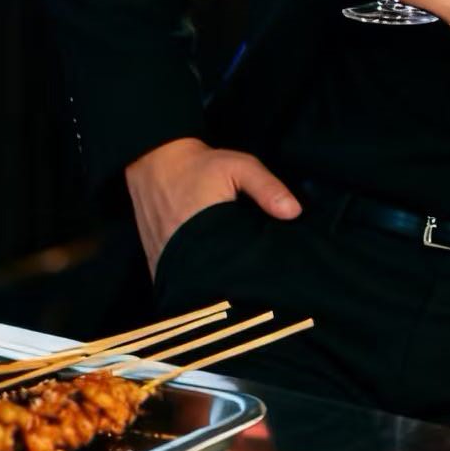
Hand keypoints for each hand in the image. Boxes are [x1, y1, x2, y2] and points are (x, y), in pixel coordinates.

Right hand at [124, 137, 300, 276]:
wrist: (156, 161)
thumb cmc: (200, 166)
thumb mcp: (239, 167)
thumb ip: (267, 187)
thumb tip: (294, 212)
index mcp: (202, 234)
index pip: (234, 268)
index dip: (254, 273)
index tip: (271, 274)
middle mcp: (177, 255)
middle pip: (213, 285)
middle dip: (236, 286)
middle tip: (259, 284)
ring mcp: (162, 263)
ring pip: (193, 289)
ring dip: (213, 288)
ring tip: (238, 286)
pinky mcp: (155, 264)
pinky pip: (177, 284)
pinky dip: (193, 286)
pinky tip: (211, 283)